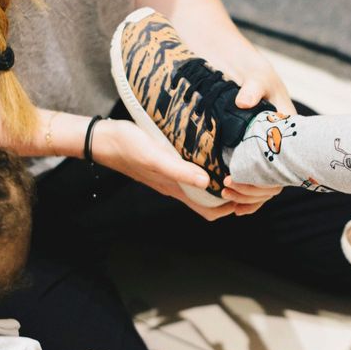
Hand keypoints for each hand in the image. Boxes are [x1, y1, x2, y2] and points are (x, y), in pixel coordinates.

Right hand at [93, 119, 236, 220]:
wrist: (103, 139)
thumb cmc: (127, 146)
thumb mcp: (155, 156)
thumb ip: (179, 170)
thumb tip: (208, 182)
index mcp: (176, 189)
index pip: (211, 210)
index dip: (231, 205)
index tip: (246, 188)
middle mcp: (176, 186)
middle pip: (212, 202)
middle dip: (232, 195)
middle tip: (247, 175)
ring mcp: (172, 176)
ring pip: (203, 188)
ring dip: (221, 181)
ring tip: (236, 163)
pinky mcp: (167, 164)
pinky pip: (193, 173)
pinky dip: (207, 169)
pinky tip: (213, 152)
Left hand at [221, 50, 292, 215]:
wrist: (235, 65)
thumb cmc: (252, 70)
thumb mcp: (256, 75)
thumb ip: (253, 87)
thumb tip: (244, 100)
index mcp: (288, 130)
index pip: (286, 164)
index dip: (267, 179)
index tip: (242, 180)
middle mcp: (279, 145)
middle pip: (274, 180)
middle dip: (253, 189)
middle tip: (228, 186)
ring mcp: (265, 151)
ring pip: (264, 184)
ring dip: (247, 194)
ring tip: (225, 192)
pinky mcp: (249, 153)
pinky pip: (254, 180)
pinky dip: (245, 195)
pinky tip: (232, 203)